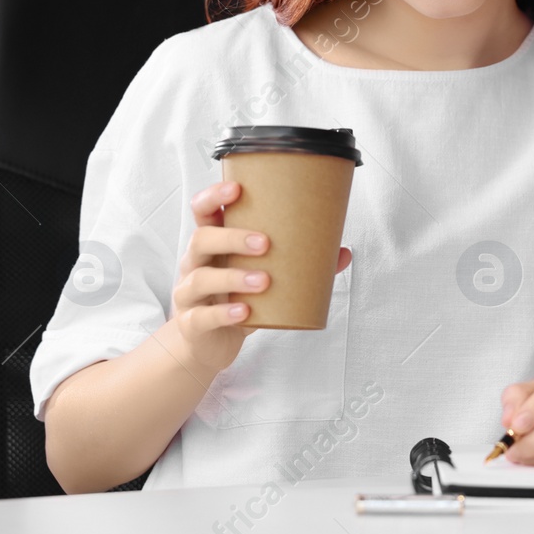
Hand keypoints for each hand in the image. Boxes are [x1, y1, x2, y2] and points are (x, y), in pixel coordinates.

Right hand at [172, 180, 351, 374]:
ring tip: (263, 281)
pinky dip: (224, 313)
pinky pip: (202, 316)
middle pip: (201, 239)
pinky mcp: (192, 324)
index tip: (237, 188)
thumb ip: (299, 264)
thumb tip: (343, 252)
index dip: (213, 196)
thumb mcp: (263, 277)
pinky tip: (244, 312)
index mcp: (212, 245)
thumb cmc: (237, 298)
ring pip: (201, 278)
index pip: (202, 211)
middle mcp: (195, 264)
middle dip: (232, 237)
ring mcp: (189, 294)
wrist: (210, 344)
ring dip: (233, 277)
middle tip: (266, 243)